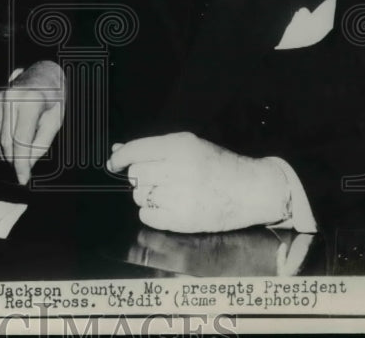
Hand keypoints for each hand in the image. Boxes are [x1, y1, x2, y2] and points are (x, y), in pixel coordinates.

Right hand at [0, 60, 64, 183]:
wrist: (41, 76)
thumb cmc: (52, 99)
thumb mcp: (55, 121)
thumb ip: (41, 144)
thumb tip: (26, 164)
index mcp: (30, 102)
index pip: (21, 141)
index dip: (21, 164)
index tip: (23, 178)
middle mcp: (10, 98)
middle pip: (7, 142)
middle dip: (14, 161)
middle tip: (23, 171)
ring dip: (8, 152)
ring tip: (21, 153)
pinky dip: (2, 141)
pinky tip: (13, 141)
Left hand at [107, 132, 289, 231]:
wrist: (251, 189)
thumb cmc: (218, 165)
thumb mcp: (188, 146)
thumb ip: (153, 148)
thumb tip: (118, 151)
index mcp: (179, 146)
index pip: (136, 150)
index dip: (120, 157)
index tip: (113, 163)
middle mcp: (177, 169)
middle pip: (136, 175)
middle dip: (142, 177)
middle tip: (158, 178)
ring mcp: (180, 196)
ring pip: (140, 196)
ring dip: (148, 195)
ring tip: (169, 192)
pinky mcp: (182, 219)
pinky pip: (147, 216)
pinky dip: (152, 213)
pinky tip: (169, 206)